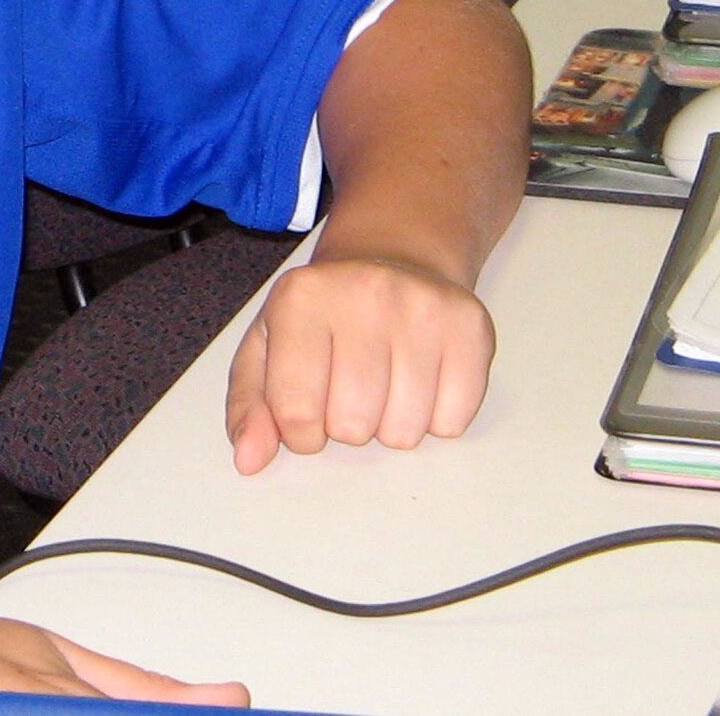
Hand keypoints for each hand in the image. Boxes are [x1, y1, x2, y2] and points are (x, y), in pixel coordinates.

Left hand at [223, 255, 494, 474]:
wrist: (393, 258)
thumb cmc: (324, 315)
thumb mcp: (268, 348)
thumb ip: (249, 406)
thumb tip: (249, 459)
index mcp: (301, 299)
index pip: (296, 413)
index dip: (300, 432)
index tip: (307, 409)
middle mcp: (364, 292)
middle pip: (352, 425)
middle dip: (346, 425)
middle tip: (349, 388)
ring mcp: (423, 306)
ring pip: (404, 431)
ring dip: (391, 425)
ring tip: (384, 381)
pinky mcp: (470, 325)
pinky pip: (453, 420)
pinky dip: (436, 417)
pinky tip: (421, 378)